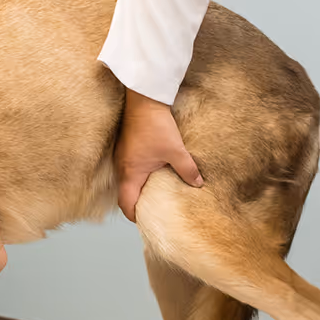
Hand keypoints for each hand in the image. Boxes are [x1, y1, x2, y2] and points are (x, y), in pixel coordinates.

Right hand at [115, 90, 202, 221]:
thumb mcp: (176, 150)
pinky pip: (128, 169)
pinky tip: (153, 172)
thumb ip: (187, 170)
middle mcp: (121, 168)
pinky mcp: (125, 147)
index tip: (148, 220)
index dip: (135, 216)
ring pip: (126, 181)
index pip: (126, 204)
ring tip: (155, 192)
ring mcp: (121, 157)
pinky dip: (137, 176)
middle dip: (137, 204)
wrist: (144, 100)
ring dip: (138, 188)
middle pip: (124, 194)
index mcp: (131, 173)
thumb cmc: (155, 125)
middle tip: (154, 209)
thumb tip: (198, 184)